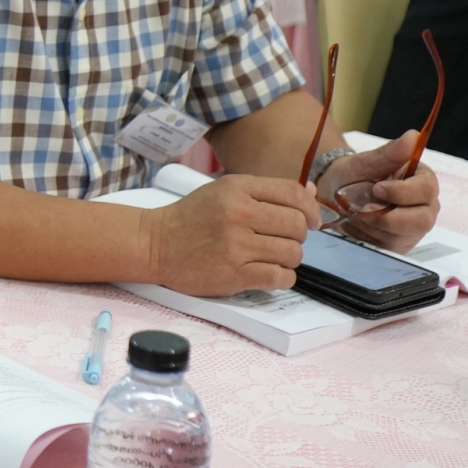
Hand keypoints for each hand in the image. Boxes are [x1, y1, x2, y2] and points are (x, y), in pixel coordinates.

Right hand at [144, 175, 316, 296]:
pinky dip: (282, 278)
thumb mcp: (226, 191)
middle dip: (298, 235)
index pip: (294, 194)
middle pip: (297, 225)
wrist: (155, 243)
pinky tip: (269, 272)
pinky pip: (279, 277)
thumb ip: (267, 192)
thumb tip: (312, 194)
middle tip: (283, 239)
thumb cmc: (192, 217)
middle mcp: (238, 214)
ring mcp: (236, 246)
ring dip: (289, 258)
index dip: (311, 208)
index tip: (311, 220)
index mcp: (238, 189)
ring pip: (292, 253)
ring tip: (272, 256)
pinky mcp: (233, 275)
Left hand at [316, 130, 440, 252]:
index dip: (402, 192)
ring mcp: (413, 229)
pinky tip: (358, 225)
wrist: (335, 194)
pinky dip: (368, 237)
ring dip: (374, 225)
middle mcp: (425, 207)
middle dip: (390, 216)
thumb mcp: (366, 161)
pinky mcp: (399, 245)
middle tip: (365, 207)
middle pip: (423, 220)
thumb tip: (413, 136)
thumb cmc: (354, 174)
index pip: (427, 190)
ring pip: (403, 236)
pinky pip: (388, 248)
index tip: (377, 188)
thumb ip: (389, 153)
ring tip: (358, 213)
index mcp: (422, 180)